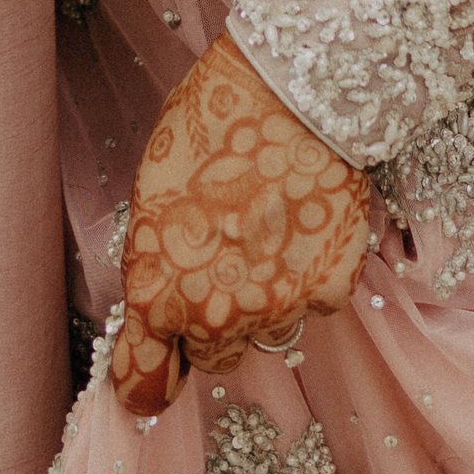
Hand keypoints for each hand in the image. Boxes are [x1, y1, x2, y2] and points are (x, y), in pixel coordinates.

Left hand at [109, 31, 372, 414]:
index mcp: (157, 292)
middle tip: (223, 263)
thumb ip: (155, 268)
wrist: (288, 90)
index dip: (146, 383)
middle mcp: (216, 314)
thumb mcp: (153, 196)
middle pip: (214, 357)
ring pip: (269, 331)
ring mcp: (278, 307)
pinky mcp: (330, 288)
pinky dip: (312, 274)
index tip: (151, 381)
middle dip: (214, 322)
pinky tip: (304, 222)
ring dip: (265, 298)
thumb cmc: (208, 127)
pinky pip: (316, 302)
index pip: (143, 382)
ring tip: (267, 228)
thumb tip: (157, 308)